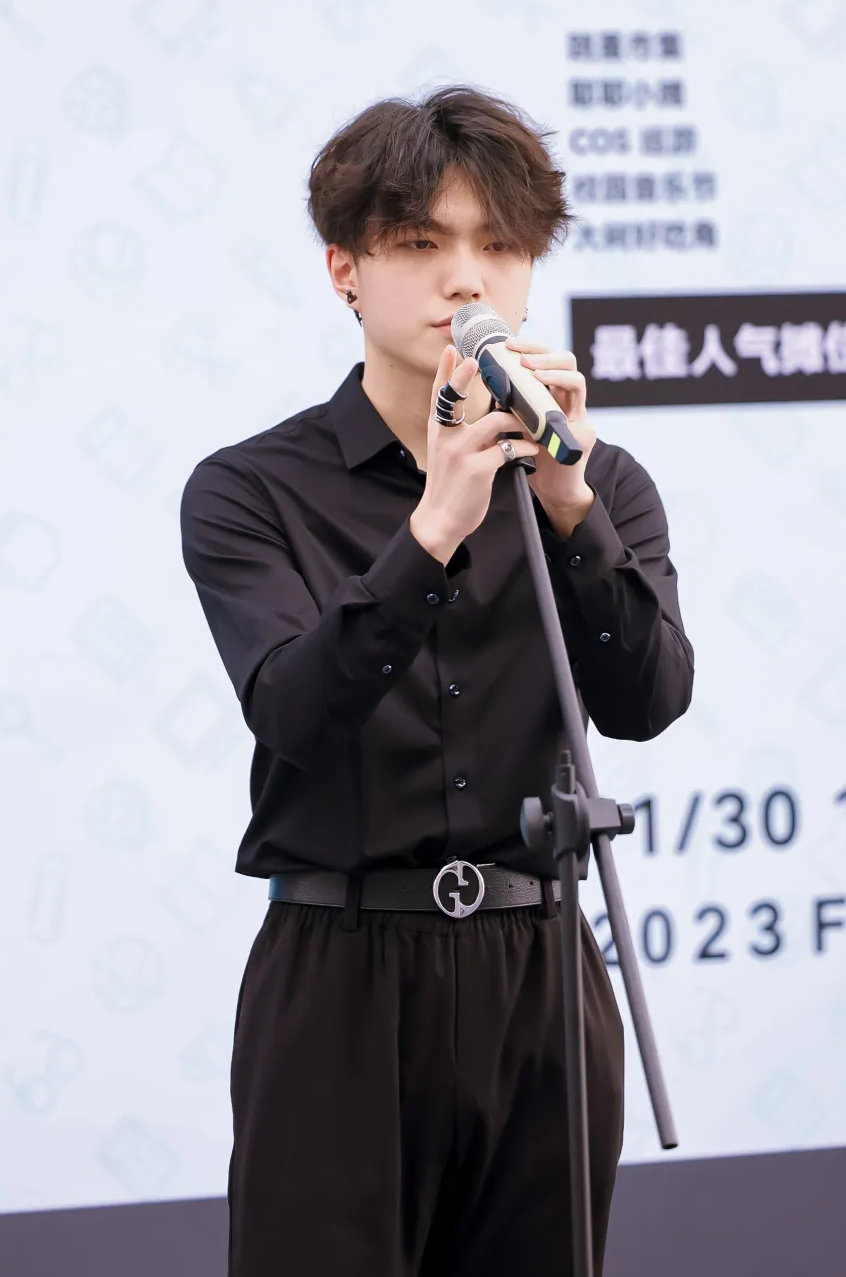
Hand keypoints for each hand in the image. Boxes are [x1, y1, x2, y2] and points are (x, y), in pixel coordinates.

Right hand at [410, 345, 539, 564]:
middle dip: (465, 377)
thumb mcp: (446, 452)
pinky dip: (524, 446)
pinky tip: (531, 449)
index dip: (446, 371)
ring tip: (530, 424)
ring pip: (496, 421)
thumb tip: (487, 410)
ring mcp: (460, 452)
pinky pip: (508, 449)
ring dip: (519, 420)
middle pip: (454, 397)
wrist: (441, 519)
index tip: (453, 349)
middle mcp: (445, 437)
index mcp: (438, 430)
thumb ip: (459, 430)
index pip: (439, 394)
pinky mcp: (477, 470)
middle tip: (481, 362)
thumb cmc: (450, 484)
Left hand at [504, 336, 596, 535]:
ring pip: (577, 382)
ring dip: (554, 374)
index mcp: (552, 394)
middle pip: (567, 361)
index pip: (547, 359)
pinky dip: (560, 417)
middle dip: (543, 355)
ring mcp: (579, 417)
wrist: (553, 490)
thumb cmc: (534, 457)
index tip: (508, 345)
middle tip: (520, 357)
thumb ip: (512, 404)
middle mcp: (569, 401)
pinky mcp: (583, 437)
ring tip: (533, 374)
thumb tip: (491, 382)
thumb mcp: (519, 424)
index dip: (530, 348)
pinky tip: (546, 409)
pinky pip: (576, 417)